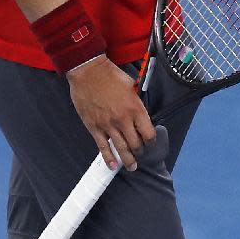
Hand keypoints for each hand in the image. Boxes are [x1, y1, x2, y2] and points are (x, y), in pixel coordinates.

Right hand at [67, 55, 156, 170]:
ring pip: (122, 149)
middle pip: (136, 144)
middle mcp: (123, 120)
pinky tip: (113, 165)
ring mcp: (108, 125)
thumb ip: (136, 100)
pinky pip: (103, 148)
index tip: (150, 142)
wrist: (88, 72)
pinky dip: (109, 158)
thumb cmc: (109, 75)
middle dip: (140, 151)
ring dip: (129, 160)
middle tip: (141, 154)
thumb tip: (139, 111)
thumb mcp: (131, 85)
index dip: (151, 141)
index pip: (148, 133)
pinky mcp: (95, 128)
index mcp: (135, 108)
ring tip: (132, 166)